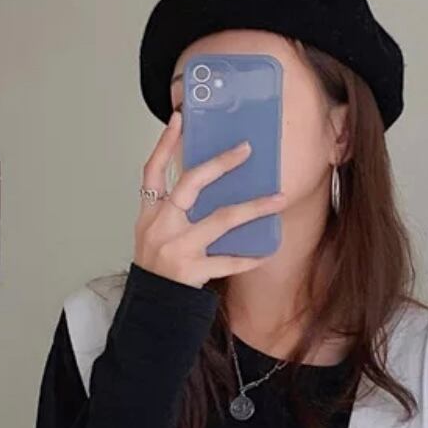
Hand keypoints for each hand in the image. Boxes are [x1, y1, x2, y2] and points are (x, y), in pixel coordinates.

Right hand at [134, 109, 284, 288]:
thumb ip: (173, 209)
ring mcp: (176, 249)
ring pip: (220, 220)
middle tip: (245, 150)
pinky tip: (268, 251)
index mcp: (150, 214)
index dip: (165, 144)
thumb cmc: (158, 268)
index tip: (180, 119)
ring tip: (278, 199)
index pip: (152, 171)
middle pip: (190, 185)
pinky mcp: (191, 272)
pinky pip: (228, 261)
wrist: (152, 308)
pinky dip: (249, 257)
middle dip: (219, 164)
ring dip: (253, 208)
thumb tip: (208, 182)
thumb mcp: (154, 233)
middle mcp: (161, 227)